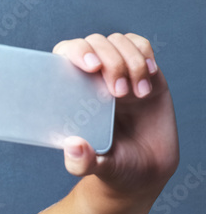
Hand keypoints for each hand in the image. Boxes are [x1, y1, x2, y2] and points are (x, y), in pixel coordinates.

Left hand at [53, 33, 178, 199]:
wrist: (147, 171)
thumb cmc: (114, 167)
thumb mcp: (96, 168)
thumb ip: (82, 163)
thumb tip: (72, 146)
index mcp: (72, 94)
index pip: (65, 55)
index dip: (76, 51)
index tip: (91, 67)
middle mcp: (93, 79)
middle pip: (94, 43)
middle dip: (110, 61)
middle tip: (118, 93)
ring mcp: (119, 73)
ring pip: (118, 42)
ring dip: (130, 62)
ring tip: (137, 96)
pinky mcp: (145, 74)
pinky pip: (142, 47)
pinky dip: (145, 58)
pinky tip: (147, 83)